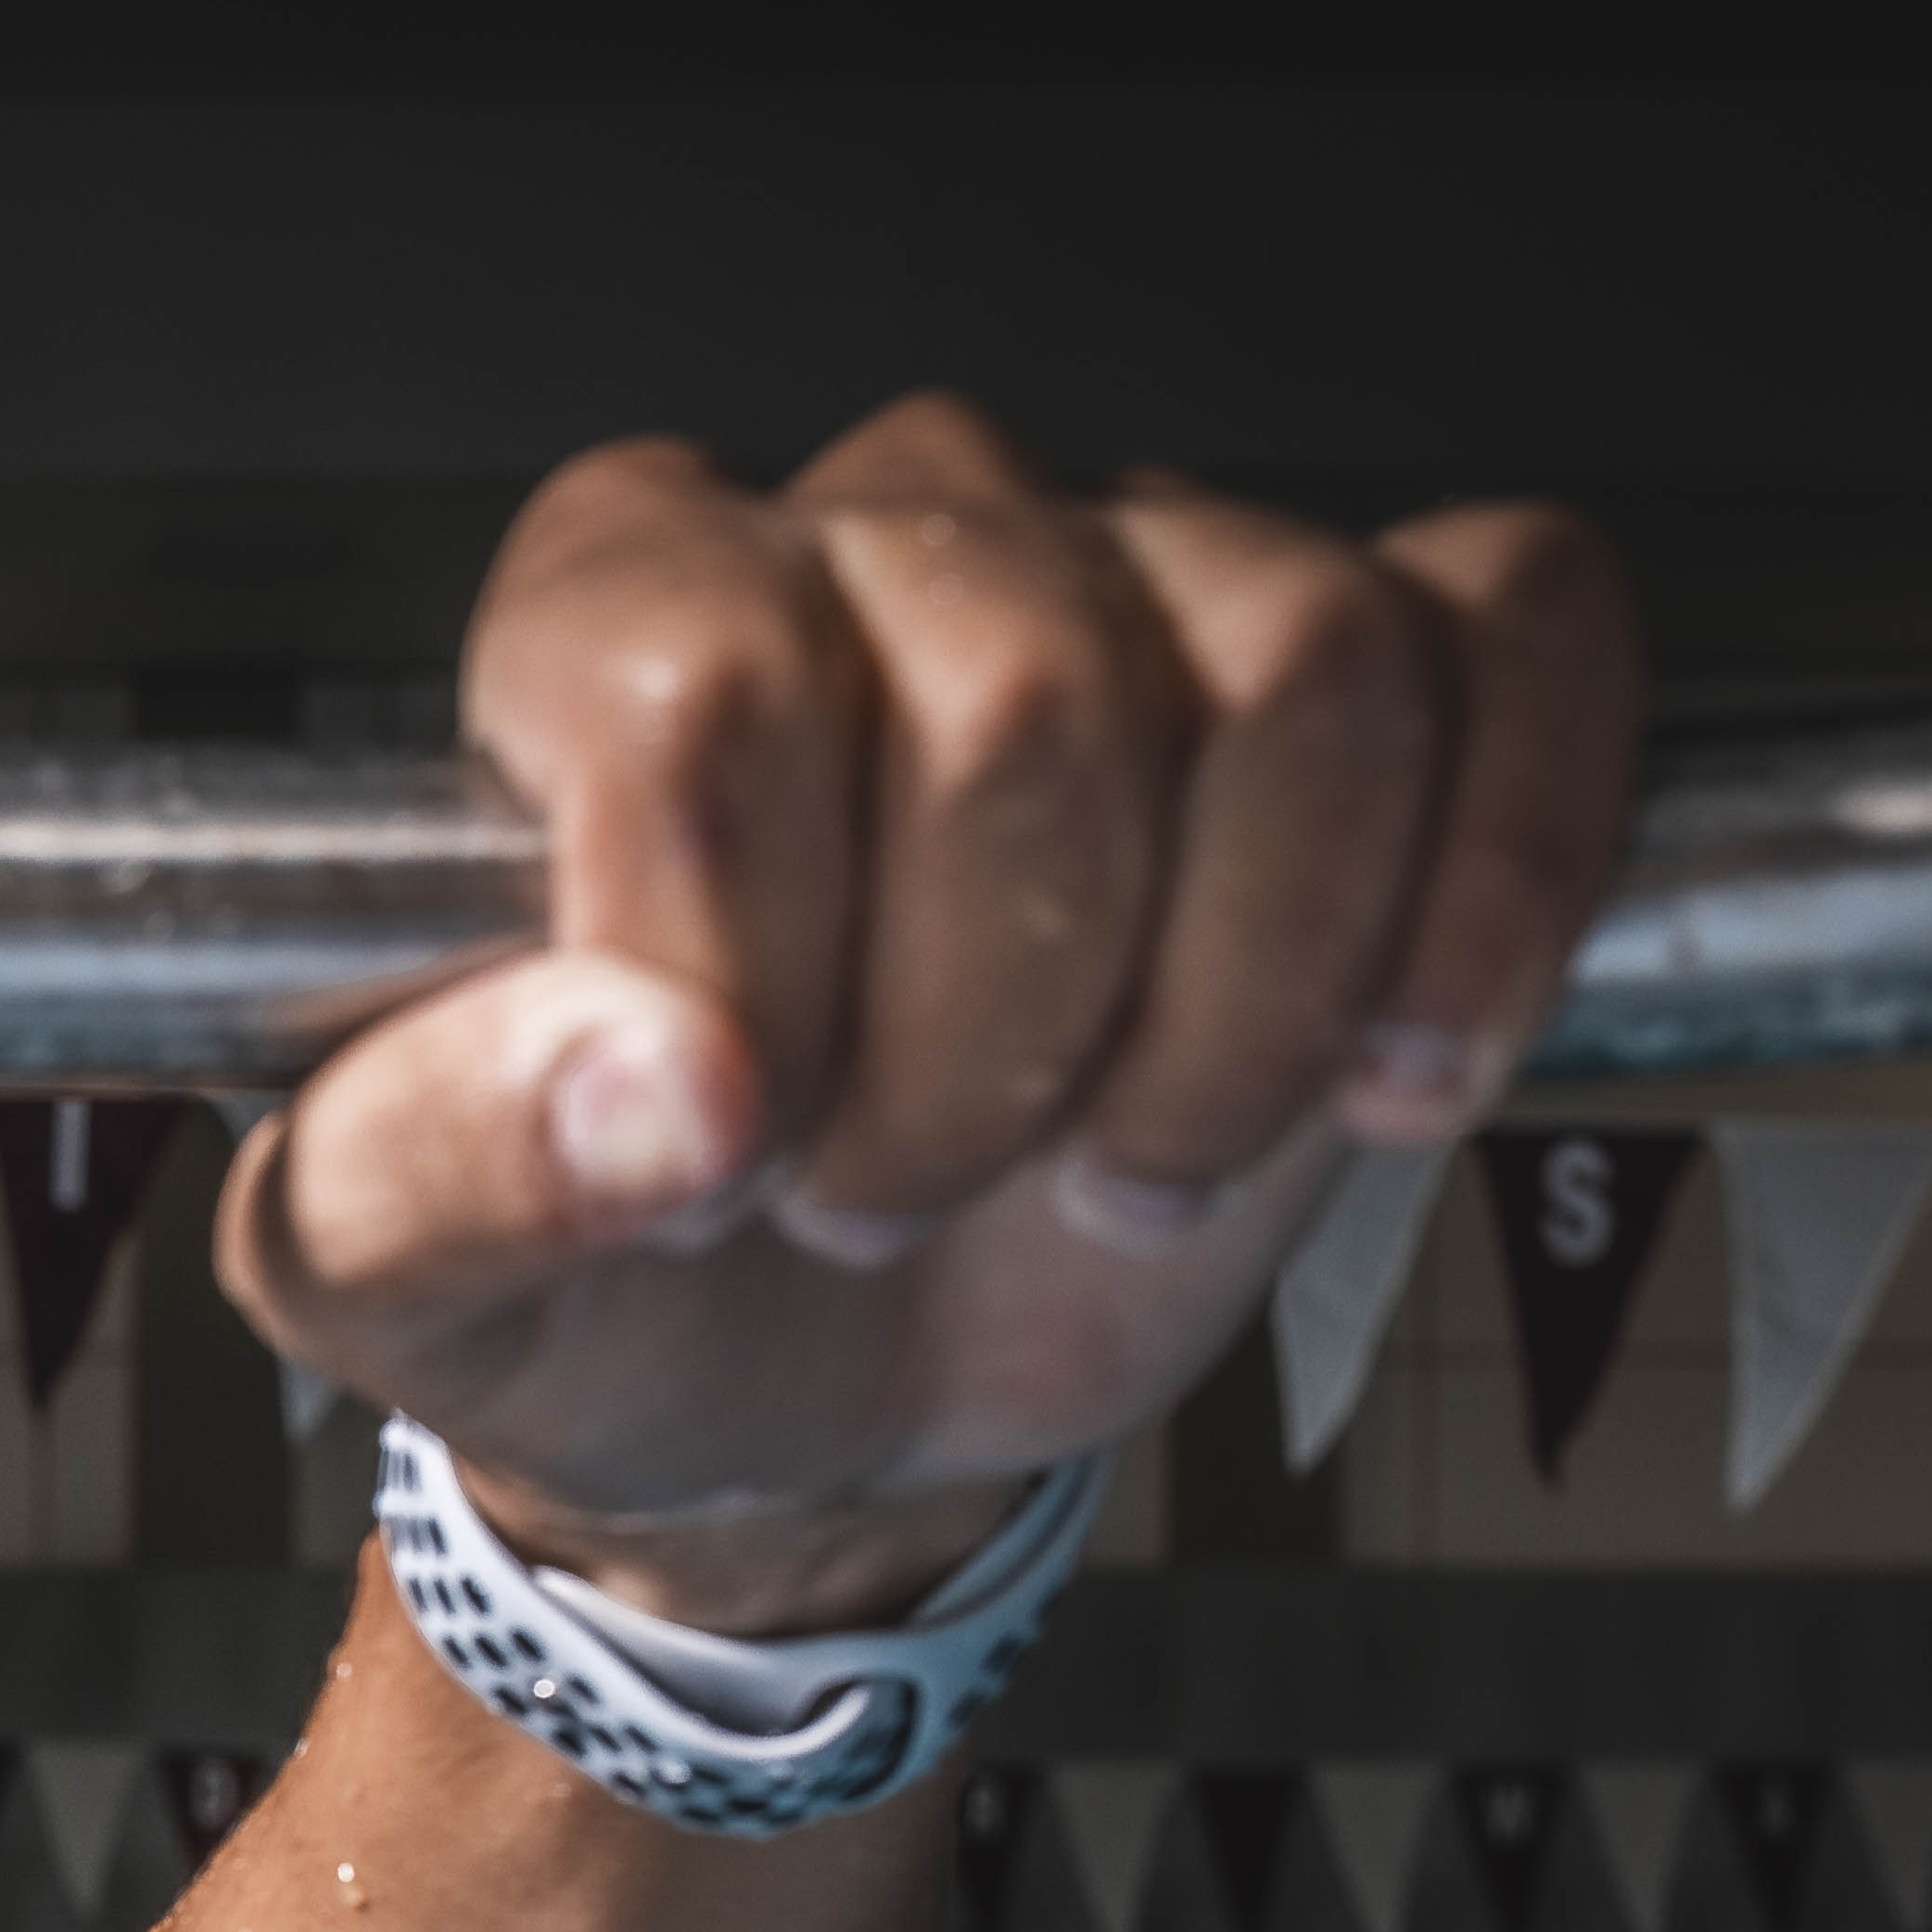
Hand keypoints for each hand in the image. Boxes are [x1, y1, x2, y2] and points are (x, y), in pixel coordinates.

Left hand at [226, 396, 1633, 1621]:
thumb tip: (650, 1088)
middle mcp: (885, 545)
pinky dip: (1493, 884)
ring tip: (1107, 1160)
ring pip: (1300, 669)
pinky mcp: (1383, 673)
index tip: (731, 1154)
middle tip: (893, 1196)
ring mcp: (1154, 584)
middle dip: (984, 1041)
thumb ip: (438, 1176)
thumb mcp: (410, 1288)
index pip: (715, 687)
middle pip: (1030, 694)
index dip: (755, 969)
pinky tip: (1381, 1073)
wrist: (804, 1385)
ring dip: (1231, 1006)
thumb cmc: (606, 1280)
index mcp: (612, 625)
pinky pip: (1520, 633)